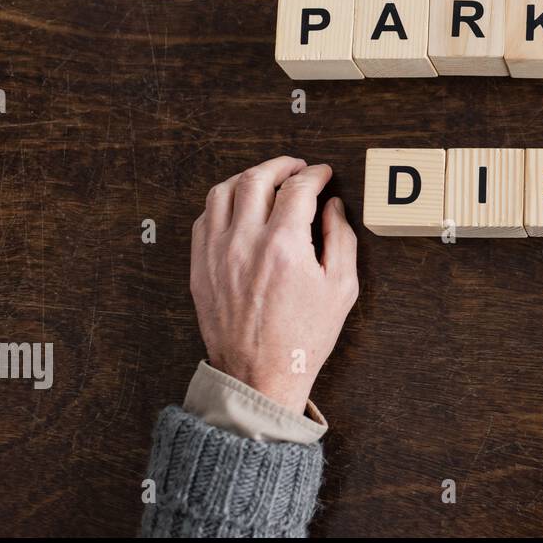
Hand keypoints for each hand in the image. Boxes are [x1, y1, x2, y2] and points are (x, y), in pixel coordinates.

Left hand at [190, 156, 358, 413]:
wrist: (260, 376)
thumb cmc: (304, 338)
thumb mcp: (342, 288)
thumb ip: (341, 239)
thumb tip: (333, 207)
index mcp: (284, 246)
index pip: (297, 188)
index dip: (314, 175)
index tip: (322, 174)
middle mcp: (245, 243)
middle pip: (257, 179)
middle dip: (281, 166)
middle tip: (297, 167)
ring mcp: (217, 254)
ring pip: (223, 191)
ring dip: (247, 177)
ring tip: (266, 179)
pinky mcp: (201, 267)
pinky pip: (205, 218)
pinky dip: (223, 202)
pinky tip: (239, 207)